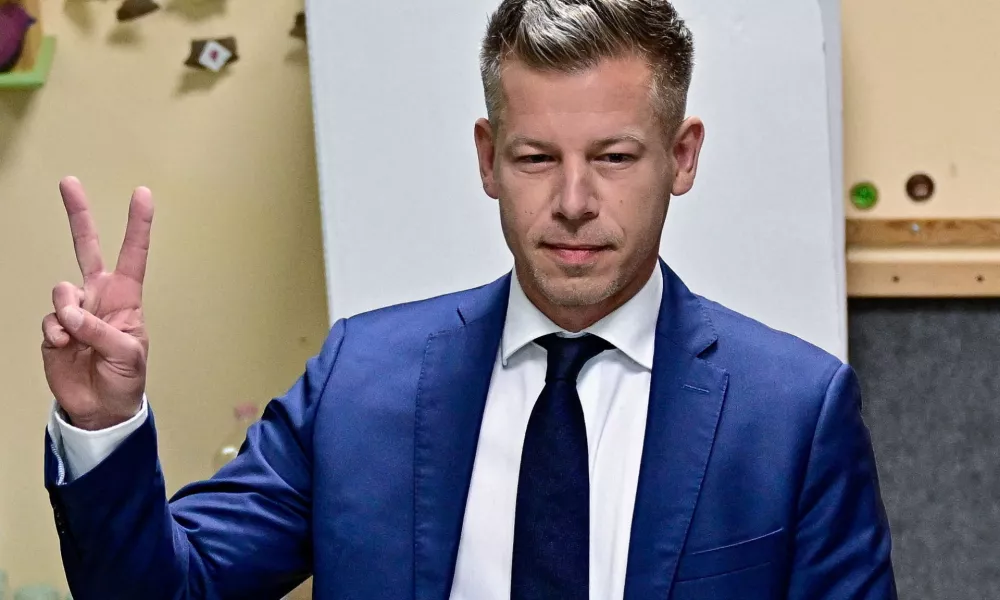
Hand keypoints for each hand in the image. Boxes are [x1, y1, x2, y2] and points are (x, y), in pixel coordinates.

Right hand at [41, 177, 153, 430]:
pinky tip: (65, 346)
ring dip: (68, 311)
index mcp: (127, 298)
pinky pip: (50, 319)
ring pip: (62, 290)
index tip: (142, 194)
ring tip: (77, 336)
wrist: (99, 408)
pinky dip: (56, 332)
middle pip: (85, 249)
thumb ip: (100, 331)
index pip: (133, 255)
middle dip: (78, 215)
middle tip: (69, 182)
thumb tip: (70, 314)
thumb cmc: (125, 378)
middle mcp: (100, 297)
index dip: (137, 225)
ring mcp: (75, 311)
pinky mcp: (54, 329)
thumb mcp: (128, 355)